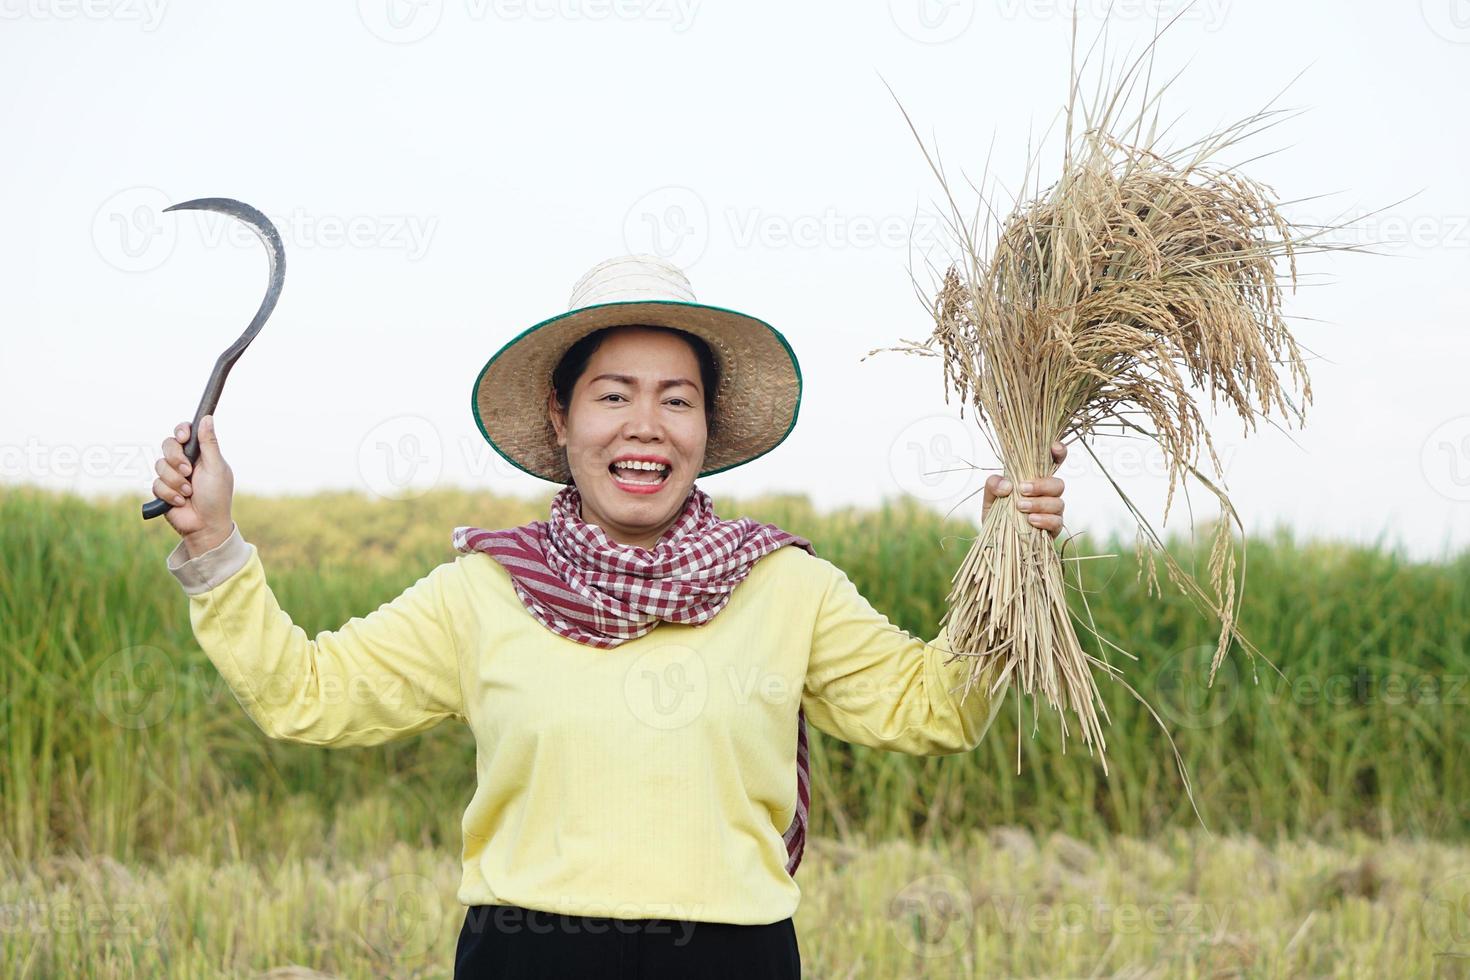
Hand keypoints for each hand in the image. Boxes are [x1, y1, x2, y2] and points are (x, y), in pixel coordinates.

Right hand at [153, 415, 234, 554]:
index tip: (184, 439)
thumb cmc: (216, 496)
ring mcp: (172, 475)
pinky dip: (170, 493)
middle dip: (175, 458)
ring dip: (175, 480)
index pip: (184, 432)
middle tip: (188, 471)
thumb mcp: (216, 468)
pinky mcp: (162, 489)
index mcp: (200, 453)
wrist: (205, 525)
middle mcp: (184, 461)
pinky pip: (156, 484)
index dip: (181, 431)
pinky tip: (181, 501)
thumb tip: (207, 418)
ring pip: (159, 465)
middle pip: (167, 444)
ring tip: (189, 492)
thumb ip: (209, 443)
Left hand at [981, 441, 1066, 538]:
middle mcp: (1047, 494)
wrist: (996, 541)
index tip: (1054, 448)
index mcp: (1035, 480)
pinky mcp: (1053, 529)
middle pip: (1058, 484)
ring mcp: (1053, 511)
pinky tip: (1031, 520)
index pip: (1053, 463)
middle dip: (1042, 485)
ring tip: (1021, 507)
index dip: (1059, 452)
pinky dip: (1045, 520)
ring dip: (1039, 503)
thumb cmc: (996, 513)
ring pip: (1058, 503)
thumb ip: (993, 484)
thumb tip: (1007, 485)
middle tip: (1022, 490)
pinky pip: (1057, 522)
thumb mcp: (989, 497)